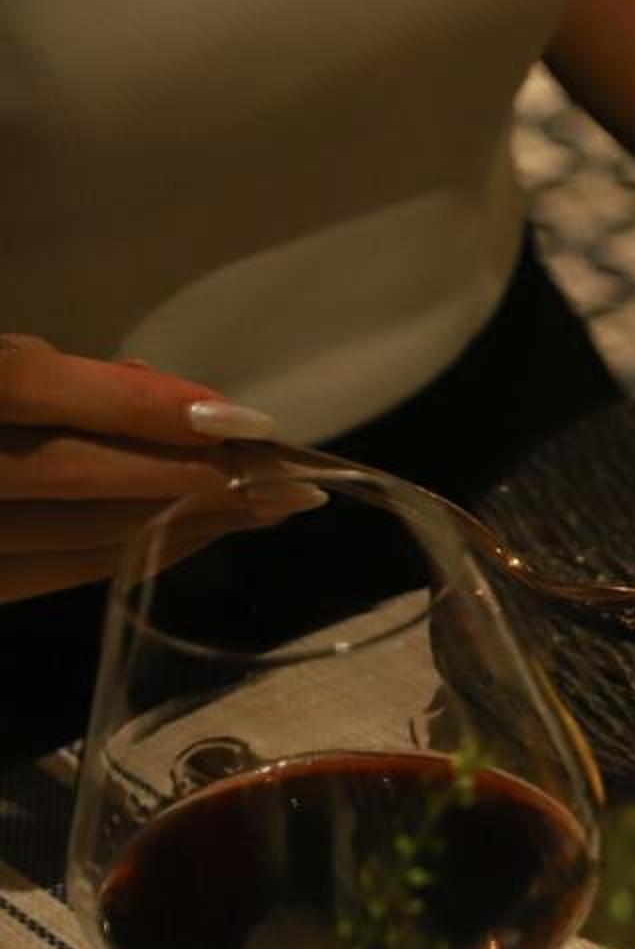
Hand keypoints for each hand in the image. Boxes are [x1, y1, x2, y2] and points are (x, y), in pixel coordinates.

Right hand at [0, 337, 315, 603]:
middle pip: (69, 476)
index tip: (243, 419)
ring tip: (269, 508)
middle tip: (292, 479)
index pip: (27, 385)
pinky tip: (195, 536)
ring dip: (182, 523)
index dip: (138, 405)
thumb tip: (166, 397)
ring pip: (70, 536)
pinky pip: (49, 574)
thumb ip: (39, 373)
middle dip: (192, 477)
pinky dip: (131, 554)